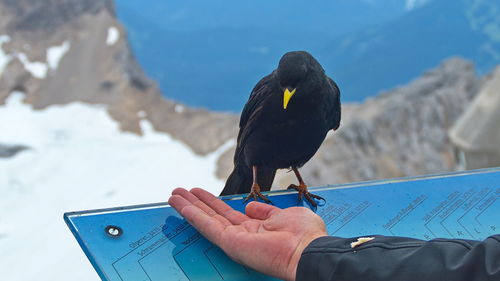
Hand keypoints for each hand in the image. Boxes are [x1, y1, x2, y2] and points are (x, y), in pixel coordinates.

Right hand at [168, 188, 326, 280]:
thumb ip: (265, 211)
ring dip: (188, 207)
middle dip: (195, 203)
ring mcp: (235, 240)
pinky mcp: (230, 243)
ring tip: (173, 195)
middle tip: (179, 191)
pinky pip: (207, 227)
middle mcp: (242, 234)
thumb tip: (249, 206)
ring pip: (205, 220)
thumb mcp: (283, 214)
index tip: (199, 193)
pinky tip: (181, 206)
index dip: (212, 202)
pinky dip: (193, 215)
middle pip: (212, 215)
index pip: (228, 214)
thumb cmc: (304, 234)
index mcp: (256, 228)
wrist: (308, 249)